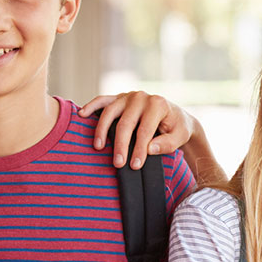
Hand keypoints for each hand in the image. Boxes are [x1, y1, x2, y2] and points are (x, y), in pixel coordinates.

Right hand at [78, 91, 194, 168]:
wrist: (175, 116)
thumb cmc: (176, 128)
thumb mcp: (180, 136)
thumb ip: (167, 143)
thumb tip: (149, 149)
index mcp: (157, 104)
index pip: (145, 131)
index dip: (139, 149)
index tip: (134, 166)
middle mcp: (141, 97)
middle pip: (125, 124)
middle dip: (120, 145)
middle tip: (117, 163)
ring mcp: (128, 96)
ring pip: (110, 112)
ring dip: (102, 130)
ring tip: (98, 147)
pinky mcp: (119, 98)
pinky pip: (102, 100)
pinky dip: (91, 106)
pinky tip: (82, 114)